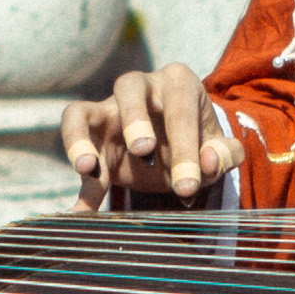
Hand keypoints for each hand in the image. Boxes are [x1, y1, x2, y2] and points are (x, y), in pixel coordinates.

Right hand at [63, 64, 220, 207]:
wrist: (175, 150)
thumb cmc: (198, 144)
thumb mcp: (218, 150)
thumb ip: (224, 156)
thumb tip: (208, 163)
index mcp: (178, 83)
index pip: (181, 111)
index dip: (185, 149)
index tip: (188, 186)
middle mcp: (139, 86)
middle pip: (130, 89)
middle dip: (135, 121)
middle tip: (144, 151)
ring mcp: (107, 107)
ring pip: (82, 110)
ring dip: (80, 139)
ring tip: (87, 170)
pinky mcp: (87, 131)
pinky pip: (70, 143)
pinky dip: (71, 176)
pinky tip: (79, 210)